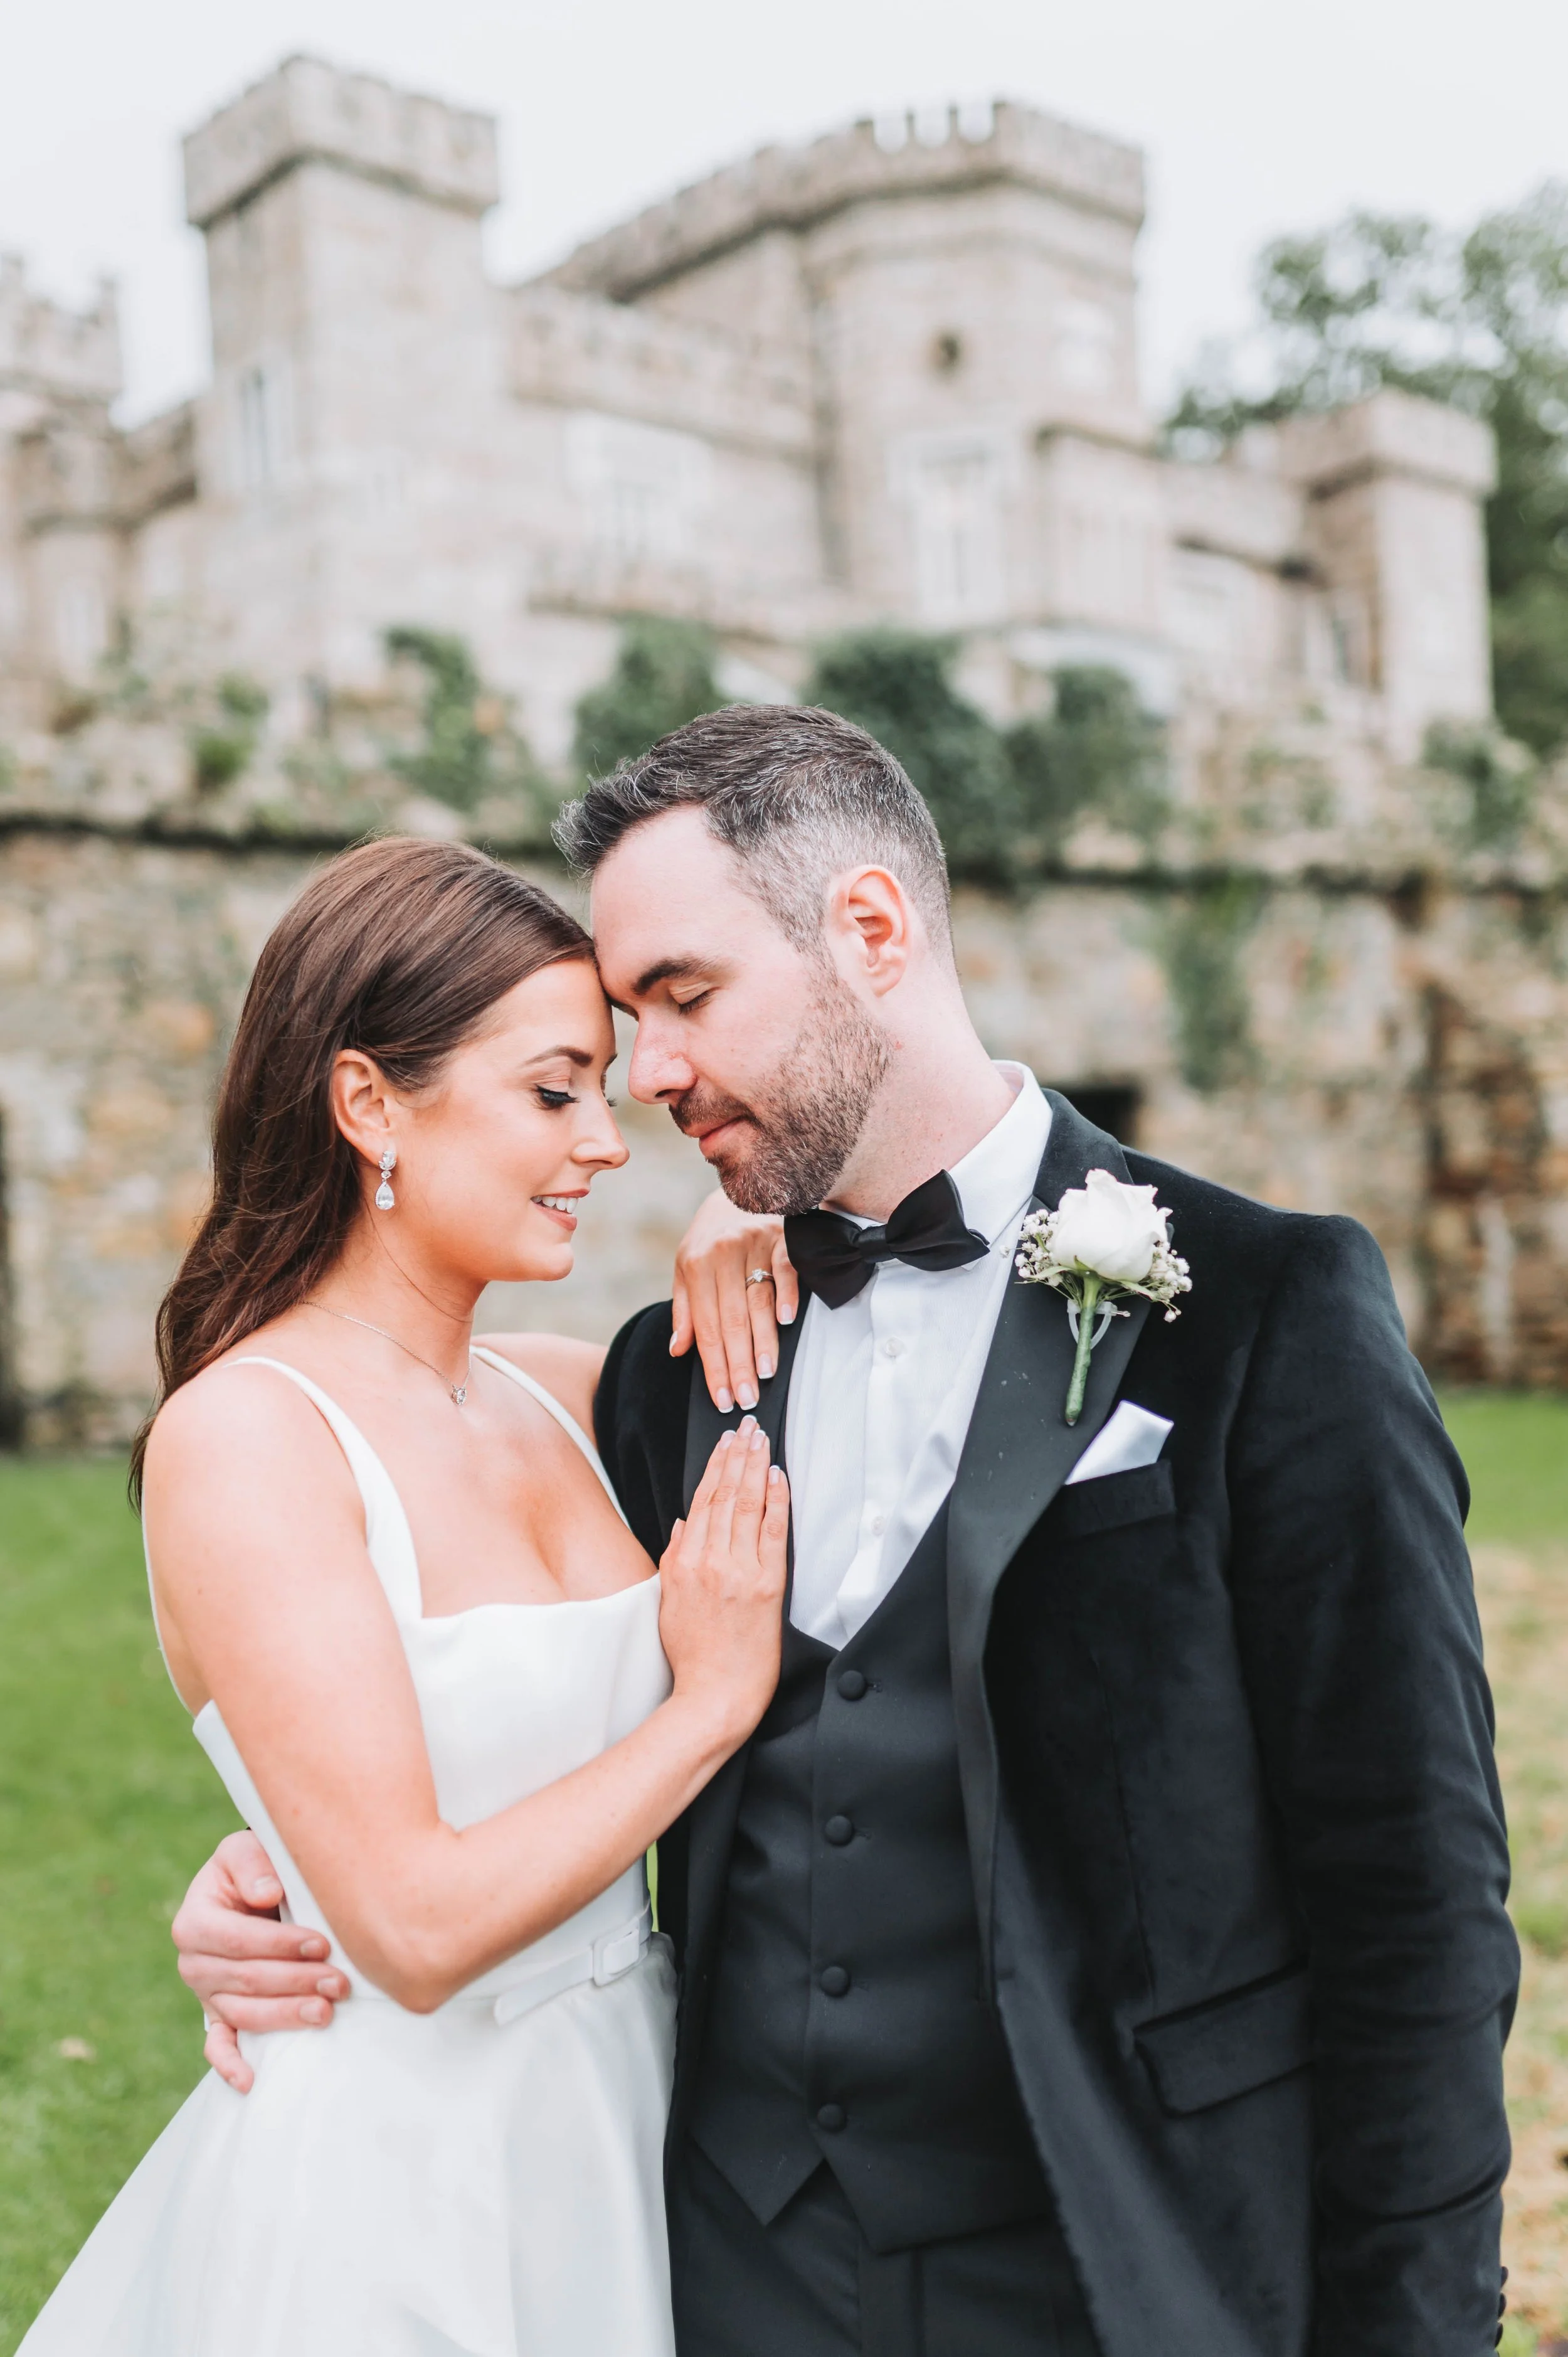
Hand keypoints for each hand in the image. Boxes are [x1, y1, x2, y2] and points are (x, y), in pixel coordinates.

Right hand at [171, 1828, 349, 2093]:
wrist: (252, 1888)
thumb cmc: (253, 1868)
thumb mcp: (245, 1850)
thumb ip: (252, 1863)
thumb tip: (266, 1893)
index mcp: (193, 1921)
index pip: (236, 1940)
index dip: (279, 1945)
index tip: (321, 1944)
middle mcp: (193, 1962)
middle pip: (246, 1980)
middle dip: (296, 1982)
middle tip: (339, 1983)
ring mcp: (204, 1994)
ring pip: (243, 2013)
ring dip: (285, 2017)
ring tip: (325, 2013)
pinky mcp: (217, 2015)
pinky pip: (218, 2045)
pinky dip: (231, 2065)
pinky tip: (251, 2081)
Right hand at [658, 1419, 788, 1745]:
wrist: (714, 1697)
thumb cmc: (693, 1656)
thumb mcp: (668, 1603)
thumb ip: (674, 1559)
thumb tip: (683, 1523)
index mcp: (683, 1564)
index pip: (701, 1502)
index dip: (715, 1467)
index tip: (725, 1442)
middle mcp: (709, 1561)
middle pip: (724, 1495)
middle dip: (737, 1455)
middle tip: (747, 1426)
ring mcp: (738, 1572)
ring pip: (746, 1506)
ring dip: (756, 1467)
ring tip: (761, 1440)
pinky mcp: (766, 1587)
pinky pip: (772, 1533)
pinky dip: (776, 1501)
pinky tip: (779, 1477)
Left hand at [670, 1191, 798, 1411]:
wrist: (741, 1190)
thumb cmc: (710, 1238)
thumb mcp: (686, 1267)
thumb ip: (684, 1309)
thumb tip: (678, 1350)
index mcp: (695, 1266)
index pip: (704, 1326)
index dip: (713, 1364)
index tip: (721, 1396)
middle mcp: (722, 1255)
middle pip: (731, 1320)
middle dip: (738, 1364)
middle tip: (746, 1398)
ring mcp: (754, 1245)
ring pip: (758, 1301)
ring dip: (763, 1341)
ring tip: (764, 1374)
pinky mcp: (782, 1238)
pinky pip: (785, 1270)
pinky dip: (786, 1295)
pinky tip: (787, 1321)